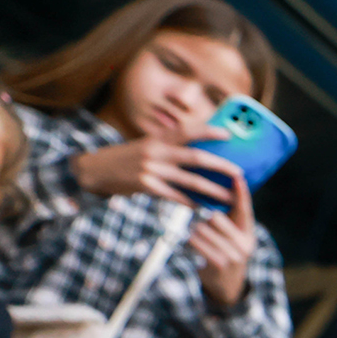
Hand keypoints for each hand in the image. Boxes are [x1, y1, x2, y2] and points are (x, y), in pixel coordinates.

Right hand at [71, 136, 239, 207]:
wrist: (97, 169)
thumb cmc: (128, 157)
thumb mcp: (147, 144)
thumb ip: (169, 145)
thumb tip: (198, 146)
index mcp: (158, 137)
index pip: (187, 130)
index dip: (208, 131)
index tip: (228, 134)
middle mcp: (156, 151)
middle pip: (196, 158)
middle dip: (220, 166)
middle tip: (239, 173)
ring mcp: (152, 170)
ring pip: (190, 181)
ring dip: (213, 191)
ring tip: (229, 199)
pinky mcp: (147, 187)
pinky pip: (176, 197)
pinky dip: (192, 203)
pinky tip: (204, 208)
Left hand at [185, 166, 254, 309]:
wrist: (228, 287)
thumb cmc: (226, 254)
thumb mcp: (234, 237)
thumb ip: (229, 218)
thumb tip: (219, 190)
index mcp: (248, 233)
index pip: (245, 209)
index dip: (242, 193)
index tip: (237, 176)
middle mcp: (244, 244)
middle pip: (218, 217)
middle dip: (204, 216)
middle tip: (197, 217)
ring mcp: (233, 256)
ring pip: (204, 229)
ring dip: (194, 228)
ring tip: (193, 231)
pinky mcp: (219, 265)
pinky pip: (198, 244)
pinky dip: (190, 240)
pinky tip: (189, 240)